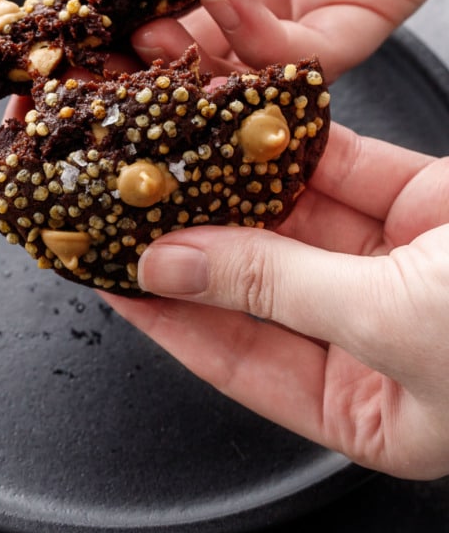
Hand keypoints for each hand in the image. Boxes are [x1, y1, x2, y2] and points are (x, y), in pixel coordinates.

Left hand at [104, 124, 448, 478]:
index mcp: (370, 407)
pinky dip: (296, 143)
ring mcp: (394, 262)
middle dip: (198, 241)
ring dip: (236, 183)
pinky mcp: (420, 200)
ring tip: (174, 156)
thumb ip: (274, 286)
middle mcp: (372, 333)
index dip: (171, 317)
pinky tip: (242, 125)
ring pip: (296, 218)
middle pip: (260, 283)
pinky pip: (343, 166)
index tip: (115, 277)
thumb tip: (172, 266)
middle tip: (135, 203)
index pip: (238, 359)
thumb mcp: (383, 323)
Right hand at [114, 0, 448, 80]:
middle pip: (198, 44)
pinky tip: (227, 7)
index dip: (116, 25)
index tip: (77, 38)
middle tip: (111, 54)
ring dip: (199, 62)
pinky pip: (311, 56)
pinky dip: (264, 49)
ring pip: (249, 66)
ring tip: (158, 33)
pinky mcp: (365, 7)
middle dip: (150, 60)